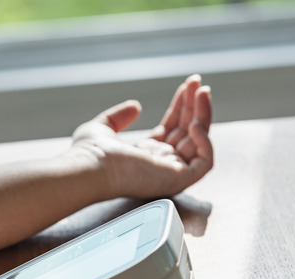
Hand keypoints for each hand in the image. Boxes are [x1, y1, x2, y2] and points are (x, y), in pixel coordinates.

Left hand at [69, 74, 212, 198]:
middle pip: (187, 131)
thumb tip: (135, 106)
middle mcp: (160, 163)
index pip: (172, 127)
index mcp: (144, 153)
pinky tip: (195, 125)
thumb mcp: (101, 127)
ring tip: (202, 92)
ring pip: (199, 143)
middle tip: (198, 82)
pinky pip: (205, 164)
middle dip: (195, 106)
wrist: (89, 168)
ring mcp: (170, 172)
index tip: (187, 86)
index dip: (181, 106)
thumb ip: (118, 117)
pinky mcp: (177, 179)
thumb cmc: (89, 153)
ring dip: (204, 115)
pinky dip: (205, 143)